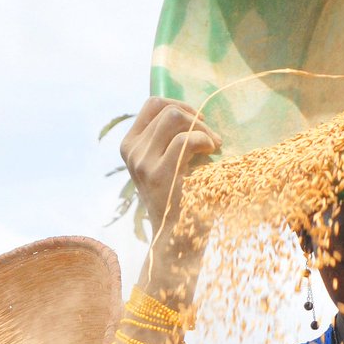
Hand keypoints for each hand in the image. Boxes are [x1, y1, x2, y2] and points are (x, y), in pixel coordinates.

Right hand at [121, 96, 221, 241]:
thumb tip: (193, 112)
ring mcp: (142, 163)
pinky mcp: (159, 175)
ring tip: (213, 146)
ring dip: (201, 128)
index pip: (152, 104)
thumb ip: (168, 140)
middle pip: (166, 109)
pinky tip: (212, 152)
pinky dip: (203, 140)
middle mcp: (132, 152)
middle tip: (211, 138)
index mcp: (130, 146)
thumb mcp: (165, 164)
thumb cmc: (180, 199)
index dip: (180, 105)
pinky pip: (184, 140)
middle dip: (195, 118)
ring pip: (173, 118)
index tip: (197, 122)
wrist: (177, 239)